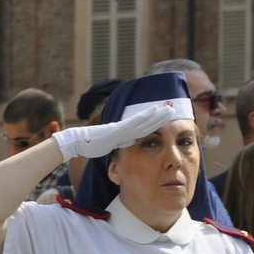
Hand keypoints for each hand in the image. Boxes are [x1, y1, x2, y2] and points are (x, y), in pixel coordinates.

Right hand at [51, 104, 176, 162]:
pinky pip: (135, 121)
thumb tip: (132, 142)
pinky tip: (155, 111)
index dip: (156, 121)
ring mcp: (123, 127)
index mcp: (125, 132)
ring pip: (144, 119)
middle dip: (161, 115)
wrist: (79, 142)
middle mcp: (125, 127)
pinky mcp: (119, 128)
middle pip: (147, 120)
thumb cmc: (92, 145)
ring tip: (170, 108)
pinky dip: (146, 116)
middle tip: (174, 108)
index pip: (144, 127)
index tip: (168, 117)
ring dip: (158, 114)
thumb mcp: (112, 145)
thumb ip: (122, 142)